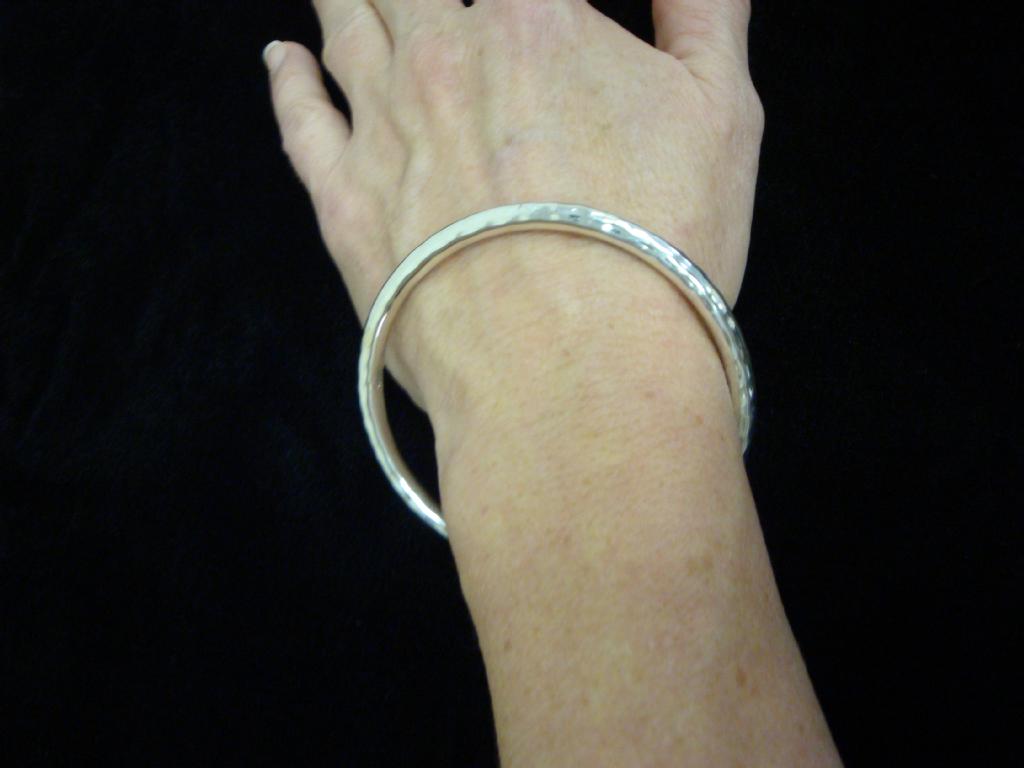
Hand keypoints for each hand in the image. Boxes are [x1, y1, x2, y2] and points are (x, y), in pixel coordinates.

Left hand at [264, 0, 762, 425]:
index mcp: (534, 16)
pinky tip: (284, 57)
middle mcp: (444, 55)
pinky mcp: (345, 202)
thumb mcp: (722, 111)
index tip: (529, 7)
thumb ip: (702, 11)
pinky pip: (300, 120)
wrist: (574, 376)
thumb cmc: (659, 247)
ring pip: (349, 28)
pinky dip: (287, 78)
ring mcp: (384, 129)